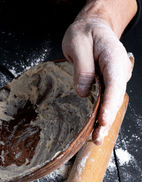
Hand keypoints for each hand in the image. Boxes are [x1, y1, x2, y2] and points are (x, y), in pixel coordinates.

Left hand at [62, 17, 132, 144]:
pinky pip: (106, 100)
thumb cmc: (84, 33)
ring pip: (111, 102)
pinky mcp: (107, 83)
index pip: (114, 84)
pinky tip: (95, 128)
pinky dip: (101, 115)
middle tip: (96, 138)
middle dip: (106, 120)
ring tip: (95, 139)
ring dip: (104, 122)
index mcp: (113, 58)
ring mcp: (114, 78)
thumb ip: (82, 67)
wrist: (92, 28)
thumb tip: (83, 91)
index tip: (103, 120)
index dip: (109, 105)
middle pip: (115, 98)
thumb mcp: (77, 43)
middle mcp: (118, 70)